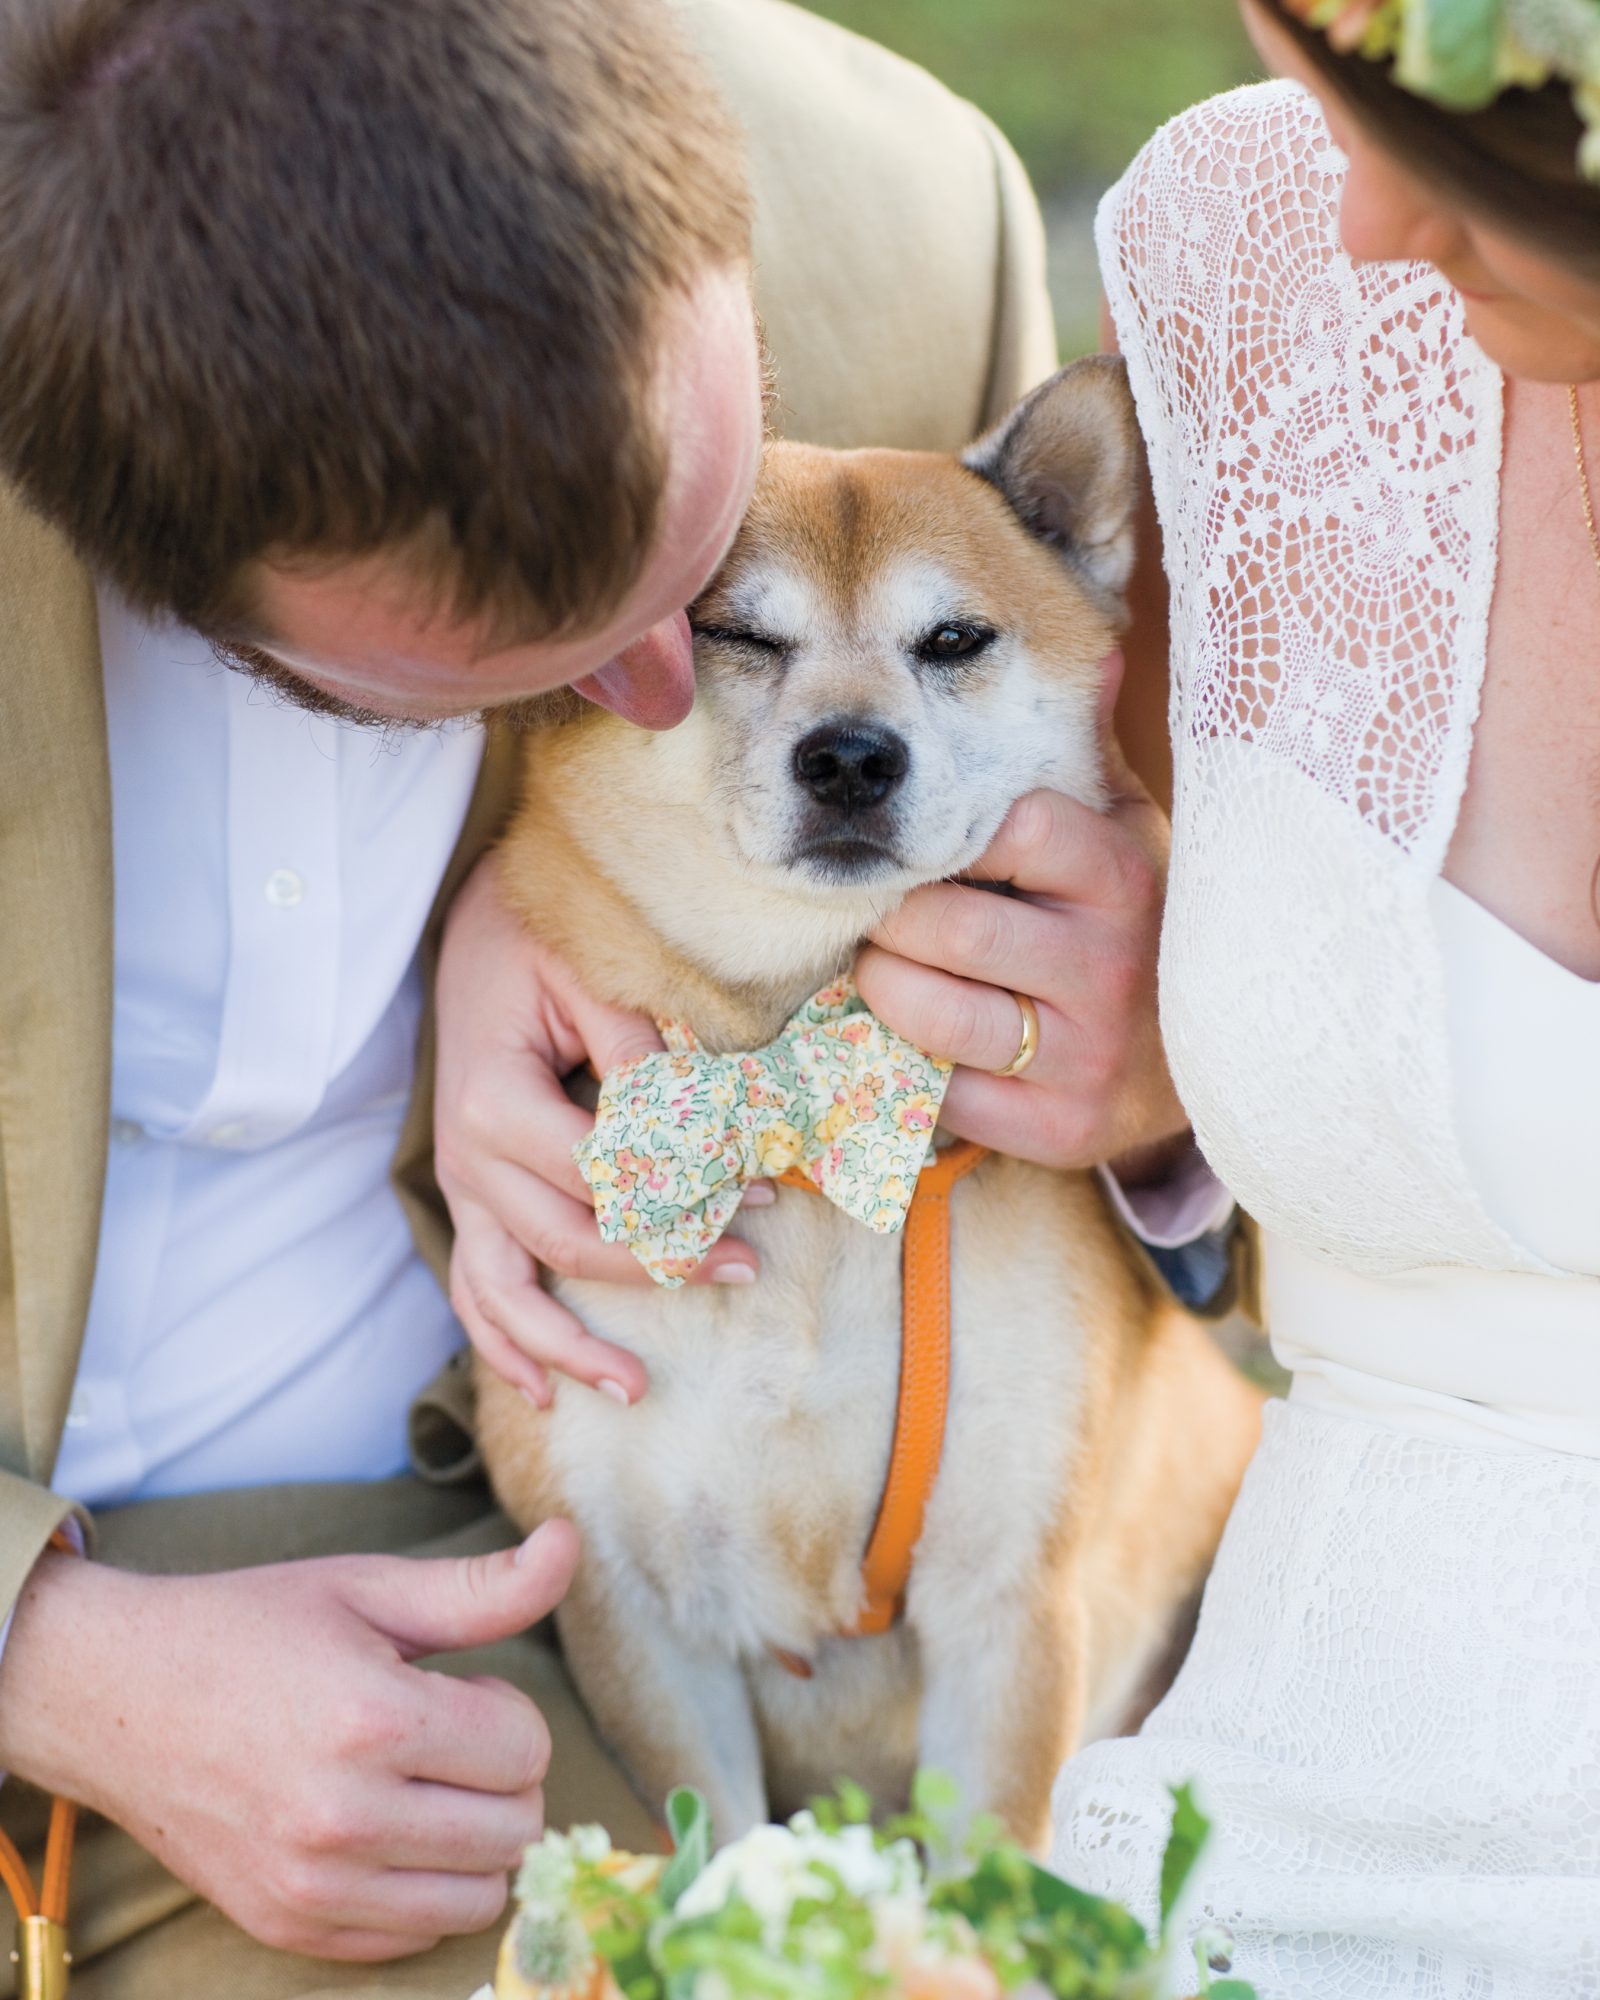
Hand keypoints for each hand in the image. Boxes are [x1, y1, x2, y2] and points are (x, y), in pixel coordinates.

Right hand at [0, 1524, 578, 1961]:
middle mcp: (344, 1817)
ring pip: (479, 1898)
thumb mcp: (368, 1587)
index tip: (461, 1690)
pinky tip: (389, 1831)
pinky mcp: (290, 1927)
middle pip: (516, 1830)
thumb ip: (483, 1588)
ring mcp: (313, 1886)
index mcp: (372, 1720)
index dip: (510, 1713)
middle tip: (448, 1737)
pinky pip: (415, 1937)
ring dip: (476, 1840)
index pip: (526, 1750)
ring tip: (424, 1785)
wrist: (115, 1695)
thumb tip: (569, 1545)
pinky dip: (425, 1889)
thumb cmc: (251, 1629)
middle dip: (505, 1777)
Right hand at [434, 856, 766, 1405]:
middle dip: (660, 1265)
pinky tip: (544, 1393)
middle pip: (568, 1241)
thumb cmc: (542, 941)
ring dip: (569, 1346)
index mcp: (496, 1101)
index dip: (686, 1193)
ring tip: (635, 1389)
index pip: (602, 1177)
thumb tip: (699, 1133)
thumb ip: (640, 1053)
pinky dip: (503, 1345)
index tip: (762, 1191)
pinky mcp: (471, 1198)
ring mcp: (464, 1186)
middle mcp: (470, 1156)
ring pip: (508, 1292)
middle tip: (744, 1271)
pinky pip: (473, 1288)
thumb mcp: (594, 977)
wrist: (477, 924)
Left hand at [855, 651, 1188, 1171]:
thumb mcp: (1128, 834)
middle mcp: (1111, 964)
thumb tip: (1094, 651)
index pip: (1013, 830)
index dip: (953, 836)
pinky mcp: (1058, 1127)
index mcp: (1124, 875)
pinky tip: (919, 1045)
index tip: (938, 846)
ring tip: (890, 972)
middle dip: (894, 921)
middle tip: (886, 917)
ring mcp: (1085, 1052)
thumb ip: (1090, 753)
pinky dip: (908, 1068)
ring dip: (885, 989)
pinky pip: (940, 1093)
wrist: (1195, 1066)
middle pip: (946, 927)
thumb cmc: (1133, 926)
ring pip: (929, 1012)